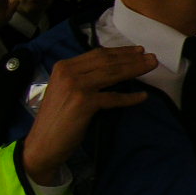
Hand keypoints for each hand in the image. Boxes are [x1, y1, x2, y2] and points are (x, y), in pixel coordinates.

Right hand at [23, 46, 157, 185]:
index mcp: (64, 66)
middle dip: (132, 59)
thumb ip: (84, 77)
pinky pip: (113, 98)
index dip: (121, 51)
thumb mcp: (67, 90)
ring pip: (113, 74)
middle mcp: (68, 72)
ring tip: (151, 67)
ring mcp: (76, 86)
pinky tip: (143, 97)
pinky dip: (130, 97)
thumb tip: (114, 68)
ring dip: (135, 69)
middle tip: (152, 58)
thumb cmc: (58, 118)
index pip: (98, 54)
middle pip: (108, 62)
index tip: (139, 51)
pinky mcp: (84, 102)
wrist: (43, 144)